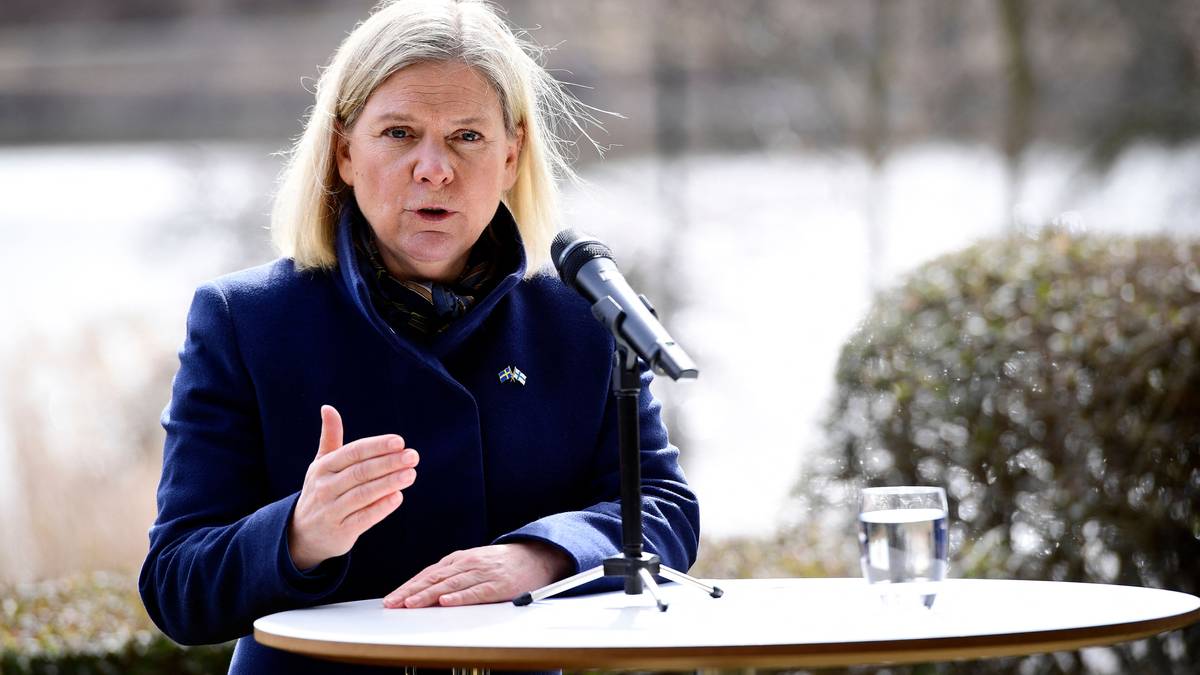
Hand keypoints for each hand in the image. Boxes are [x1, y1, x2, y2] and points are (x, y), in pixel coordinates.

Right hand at [287, 405, 419, 570]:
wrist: (301, 533)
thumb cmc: (321, 490)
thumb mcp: (321, 464)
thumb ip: (330, 437)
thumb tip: (328, 408)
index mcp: (323, 467)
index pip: (353, 453)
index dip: (376, 446)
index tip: (400, 441)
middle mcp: (325, 487)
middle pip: (360, 472)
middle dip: (388, 463)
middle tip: (413, 456)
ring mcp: (331, 510)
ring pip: (363, 494)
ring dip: (388, 483)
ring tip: (411, 474)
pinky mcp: (340, 532)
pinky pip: (363, 518)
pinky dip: (380, 508)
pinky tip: (398, 497)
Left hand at [383, 542, 572, 607]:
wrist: (535, 557)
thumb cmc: (500, 564)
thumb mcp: (472, 563)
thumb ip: (450, 575)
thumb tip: (422, 591)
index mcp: (459, 559)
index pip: (428, 573)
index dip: (408, 586)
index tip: (392, 598)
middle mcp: (467, 563)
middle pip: (434, 578)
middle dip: (411, 591)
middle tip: (394, 603)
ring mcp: (482, 573)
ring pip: (451, 585)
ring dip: (429, 594)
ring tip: (412, 604)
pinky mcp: (497, 584)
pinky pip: (476, 591)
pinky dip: (460, 597)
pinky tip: (447, 602)